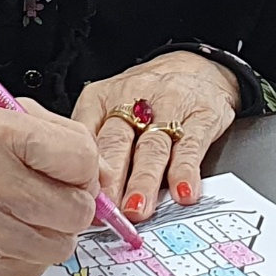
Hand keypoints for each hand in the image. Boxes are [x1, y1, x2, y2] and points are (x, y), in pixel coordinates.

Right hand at [0, 100, 98, 275]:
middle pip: (78, 210)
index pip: (83, 160)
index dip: (83, 166)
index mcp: (2, 134)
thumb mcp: (1, 114)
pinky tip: (5, 229)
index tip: (70, 168)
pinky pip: (32, 268)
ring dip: (51, 231)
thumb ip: (59, 136)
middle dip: (72, 202)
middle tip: (49, 192)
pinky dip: (27, 252)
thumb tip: (102, 174)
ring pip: (61, 246)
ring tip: (25, 211)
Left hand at [73, 53, 239, 223]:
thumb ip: (92, 142)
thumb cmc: (145, 94)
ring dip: (144, 181)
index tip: (78, 199)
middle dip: (110, 180)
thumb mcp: (107, 104)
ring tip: (137, 209)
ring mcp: (168, 110)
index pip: (86, 136)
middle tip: (106, 210)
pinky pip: (191, 146)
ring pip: (152, 148)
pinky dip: (186, 171)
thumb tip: (75, 190)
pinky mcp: (200, 117)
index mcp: (101, 100)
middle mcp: (133, 103)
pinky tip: (183, 192)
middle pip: (117, 143)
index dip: (81, 170)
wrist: (196, 64)